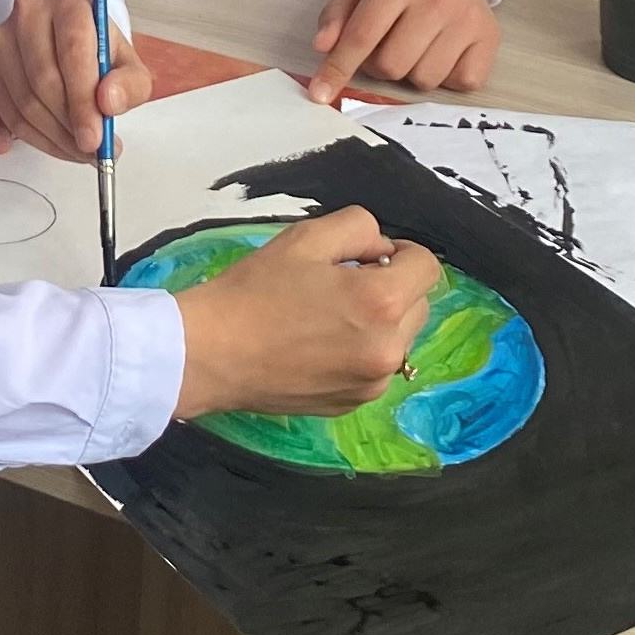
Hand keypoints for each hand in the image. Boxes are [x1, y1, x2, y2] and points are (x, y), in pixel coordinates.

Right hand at [0, 0, 153, 162]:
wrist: (70, 41)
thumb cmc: (100, 52)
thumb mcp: (129, 64)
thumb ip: (130, 83)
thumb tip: (109, 103)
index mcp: (69, 1)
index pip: (73, 51)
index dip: (83, 99)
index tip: (95, 138)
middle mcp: (30, 12)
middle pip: (45, 78)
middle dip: (70, 124)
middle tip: (92, 150)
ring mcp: (3, 38)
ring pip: (24, 100)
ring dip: (54, 136)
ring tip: (81, 150)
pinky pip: (8, 112)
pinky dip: (35, 137)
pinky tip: (58, 143)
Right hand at [172, 206, 439, 417]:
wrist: (208, 354)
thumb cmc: (253, 291)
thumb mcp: (307, 237)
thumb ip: (360, 229)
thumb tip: (382, 250)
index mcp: (382, 303)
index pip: (427, 266)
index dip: (401, 251)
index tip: (368, 255)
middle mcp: (387, 350)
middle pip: (419, 303)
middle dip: (392, 286)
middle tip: (342, 282)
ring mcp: (371, 383)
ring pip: (400, 337)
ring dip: (381, 320)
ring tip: (329, 315)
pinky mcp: (352, 404)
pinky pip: (376, 367)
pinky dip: (362, 351)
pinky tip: (319, 343)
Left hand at [306, 0, 500, 102]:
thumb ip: (337, 15)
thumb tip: (323, 47)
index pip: (361, 35)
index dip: (338, 69)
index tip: (320, 94)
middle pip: (392, 66)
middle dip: (380, 65)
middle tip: (387, 44)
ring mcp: (467, 18)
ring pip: (424, 81)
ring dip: (413, 72)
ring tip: (416, 45)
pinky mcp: (489, 38)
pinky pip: (459, 83)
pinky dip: (446, 77)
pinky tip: (443, 51)